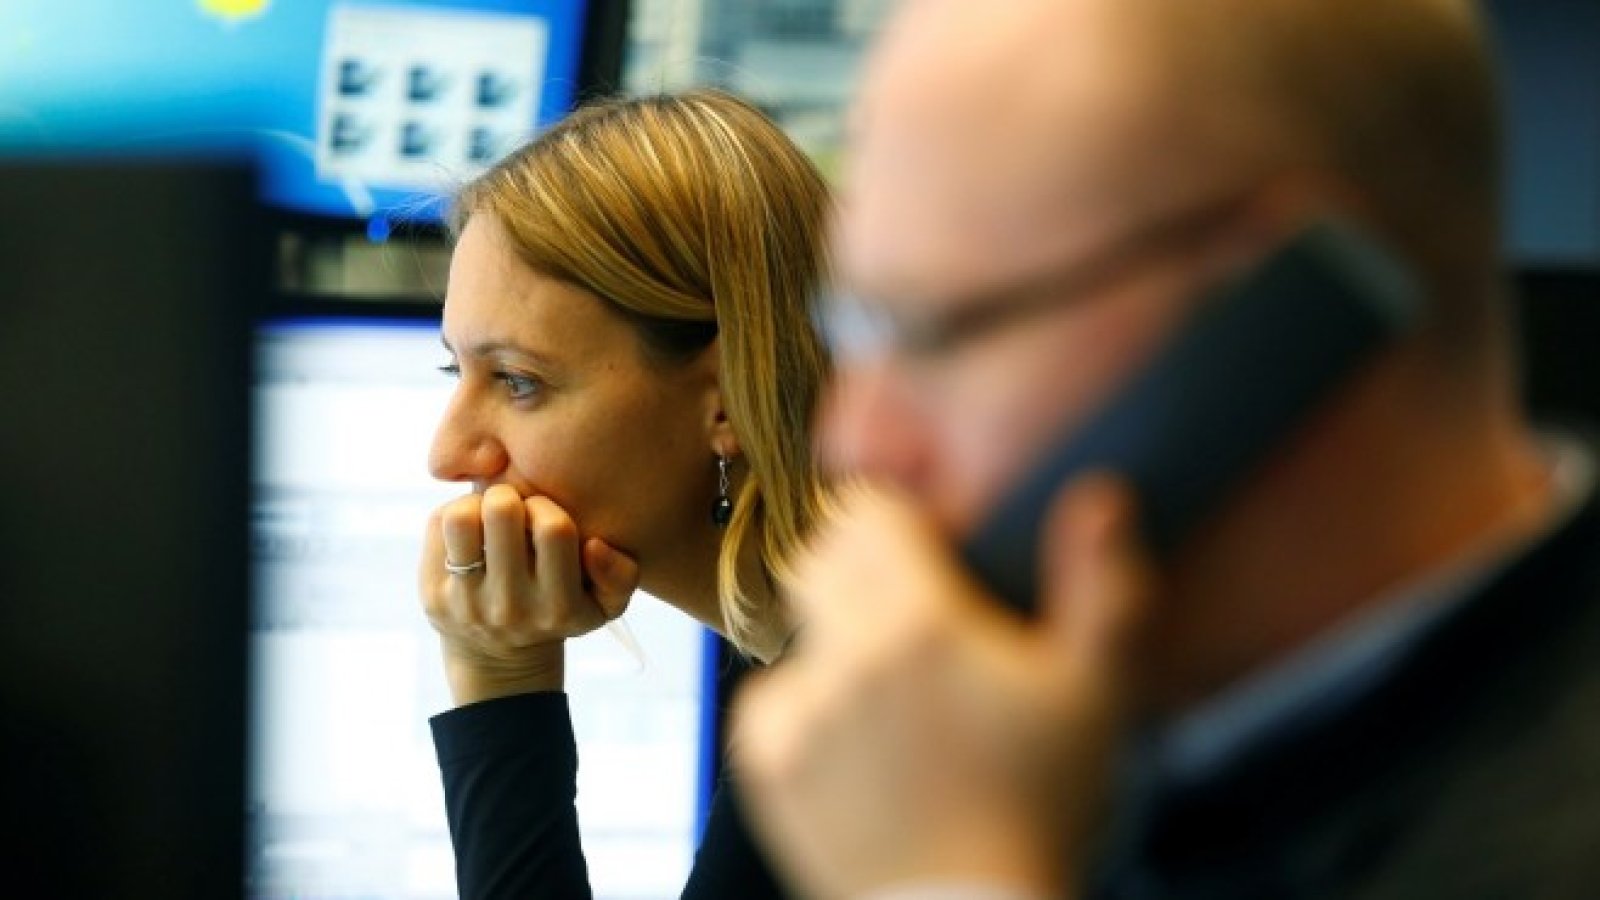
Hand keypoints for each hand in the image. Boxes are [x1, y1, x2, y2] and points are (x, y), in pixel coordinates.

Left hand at [420, 484, 639, 704]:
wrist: (500, 658)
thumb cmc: (559, 612)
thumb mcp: (604, 605)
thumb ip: (621, 575)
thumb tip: (594, 545)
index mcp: (559, 607)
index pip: (555, 528)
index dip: (548, 507)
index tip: (543, 517)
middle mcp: (511, 608)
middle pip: (503, 511)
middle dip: (510, 496)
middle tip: (513, 510)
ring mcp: (466, 604)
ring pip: (460, 517)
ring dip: (476, 503)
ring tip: (487, 517)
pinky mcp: (432, 596)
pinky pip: (437, 527)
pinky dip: (455, 516)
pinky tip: (470, 534)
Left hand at [731, 476, 1153, 898]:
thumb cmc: (1039, 805)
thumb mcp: (1097, 694)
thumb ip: (1102, 584)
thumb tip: (1099, 494)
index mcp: (919, 621)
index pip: (866, 511)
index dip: (897, 523)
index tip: (925, 554)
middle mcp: (843, 653)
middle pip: (820, 559)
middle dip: (858, 572)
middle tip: (910, 622)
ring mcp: (796, 709)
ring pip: (799, 630)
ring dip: (834, 643)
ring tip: (891, 698)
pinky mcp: (763, 759)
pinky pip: (770, 698)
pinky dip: (805, 708)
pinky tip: (859, 745)